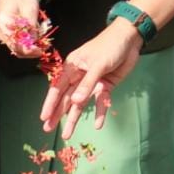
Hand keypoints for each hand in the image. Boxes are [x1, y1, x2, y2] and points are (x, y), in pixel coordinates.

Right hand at [0, 0, 41, 51]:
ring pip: (17, 48)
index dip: (29, 50)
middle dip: (30, 51)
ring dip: (29, 48)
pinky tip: (36, 40)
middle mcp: (0, 31)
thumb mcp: (29, 9)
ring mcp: (2, 33)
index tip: (41, 50)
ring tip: (42, 44)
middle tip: (44, 48)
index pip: (15, 44)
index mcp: (2, 23)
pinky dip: (27, 44)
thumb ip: (30, 27)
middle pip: (15, 49)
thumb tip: (33, 44)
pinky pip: (17, 43)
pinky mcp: (7, 33)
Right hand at [40, 19, 140, 137]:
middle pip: (66, 98)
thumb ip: (87, 84)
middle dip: (58, 114)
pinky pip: (100, 101)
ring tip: (67, 134)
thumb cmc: (110, 46)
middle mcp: (79, 76)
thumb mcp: (98, 64)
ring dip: (74, 118)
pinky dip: (100, 112)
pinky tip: (98, 125)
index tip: (44, 117)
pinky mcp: (105, 86)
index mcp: (72, 67)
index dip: (50, 103)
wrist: (130, 39)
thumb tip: (75, 102)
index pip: (58, 87)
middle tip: (47, 129)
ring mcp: (92, 83)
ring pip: (81, 103)